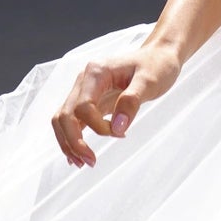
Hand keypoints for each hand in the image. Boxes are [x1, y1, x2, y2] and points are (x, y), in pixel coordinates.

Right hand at [52, 42, 180, 167]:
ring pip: (62, 120)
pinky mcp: (89, 101)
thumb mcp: (150, 81)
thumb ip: (131, 102)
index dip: (97, 126)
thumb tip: (117, 129)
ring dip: (68, 143)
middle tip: (91, 162)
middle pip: (64, 115)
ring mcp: (84, 91)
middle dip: (74, 141)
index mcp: (96, 72)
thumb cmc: (156, 66)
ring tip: (82, 163)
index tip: (121, 134)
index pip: (83, 106)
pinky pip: (72, 121)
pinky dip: (71, 138)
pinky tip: (78, 156)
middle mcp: (84, 81)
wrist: (158, 56)